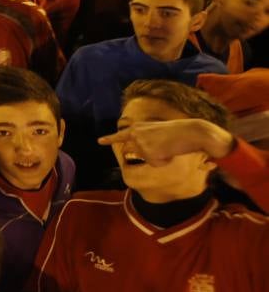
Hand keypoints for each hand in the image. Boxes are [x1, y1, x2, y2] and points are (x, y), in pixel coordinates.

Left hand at [98, 119, 234, 163]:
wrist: (192, 131)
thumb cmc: (181, 132)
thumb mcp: (159, 131)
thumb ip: (148, 140)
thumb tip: (144, 153)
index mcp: (139, 127)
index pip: (121, 135)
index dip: (110, 139)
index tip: (99, 141)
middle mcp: (136, 133)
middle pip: (137, 153)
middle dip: (150, 154)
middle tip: (164, 146)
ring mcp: (140, 142)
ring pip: (149, 160)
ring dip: (159, 158)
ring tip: (169, 146)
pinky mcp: (147, 151)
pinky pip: (156, 164)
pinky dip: (164, 161)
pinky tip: (170, 151)